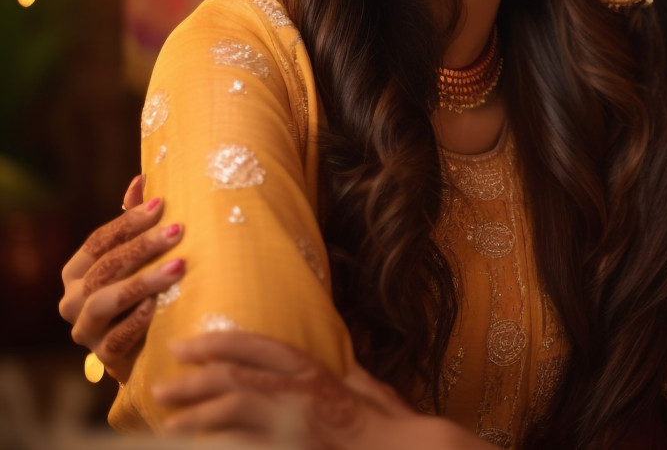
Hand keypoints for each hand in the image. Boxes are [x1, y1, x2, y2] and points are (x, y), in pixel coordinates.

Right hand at [58, 175, 186, 380]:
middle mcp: (72, 300)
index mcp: (77, 272)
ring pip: (105, 302)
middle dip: (142, 247)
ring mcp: (86, 330)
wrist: (149, 348)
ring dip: (142, 282)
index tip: (162, 205)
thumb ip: (135, 223)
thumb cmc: (144, 292)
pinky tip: (157, 308)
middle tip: (177, 231)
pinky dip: (136, 322)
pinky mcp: (103, 356)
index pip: (99, 241)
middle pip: (104, 267)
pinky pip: (116, 339)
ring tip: (177, 268)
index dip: (129, 222)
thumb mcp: (139, 257)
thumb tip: (141, 179)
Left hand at [156, 332, 491, 448]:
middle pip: (234, 375)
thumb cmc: (389, 426)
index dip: (219, 342)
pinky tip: (202, 447)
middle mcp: (301, 391)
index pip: (258, 346)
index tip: (186, 346)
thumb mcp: (367, 390)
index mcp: (315, 371)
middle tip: (162, 388)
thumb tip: (343, 361)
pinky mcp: (291, 445)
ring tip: (170, 425)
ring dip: (197, 415)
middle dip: (194, 380)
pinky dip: (221, 444)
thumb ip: (348, 375)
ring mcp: (295, 421)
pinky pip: (245, 444)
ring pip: (233, 407)